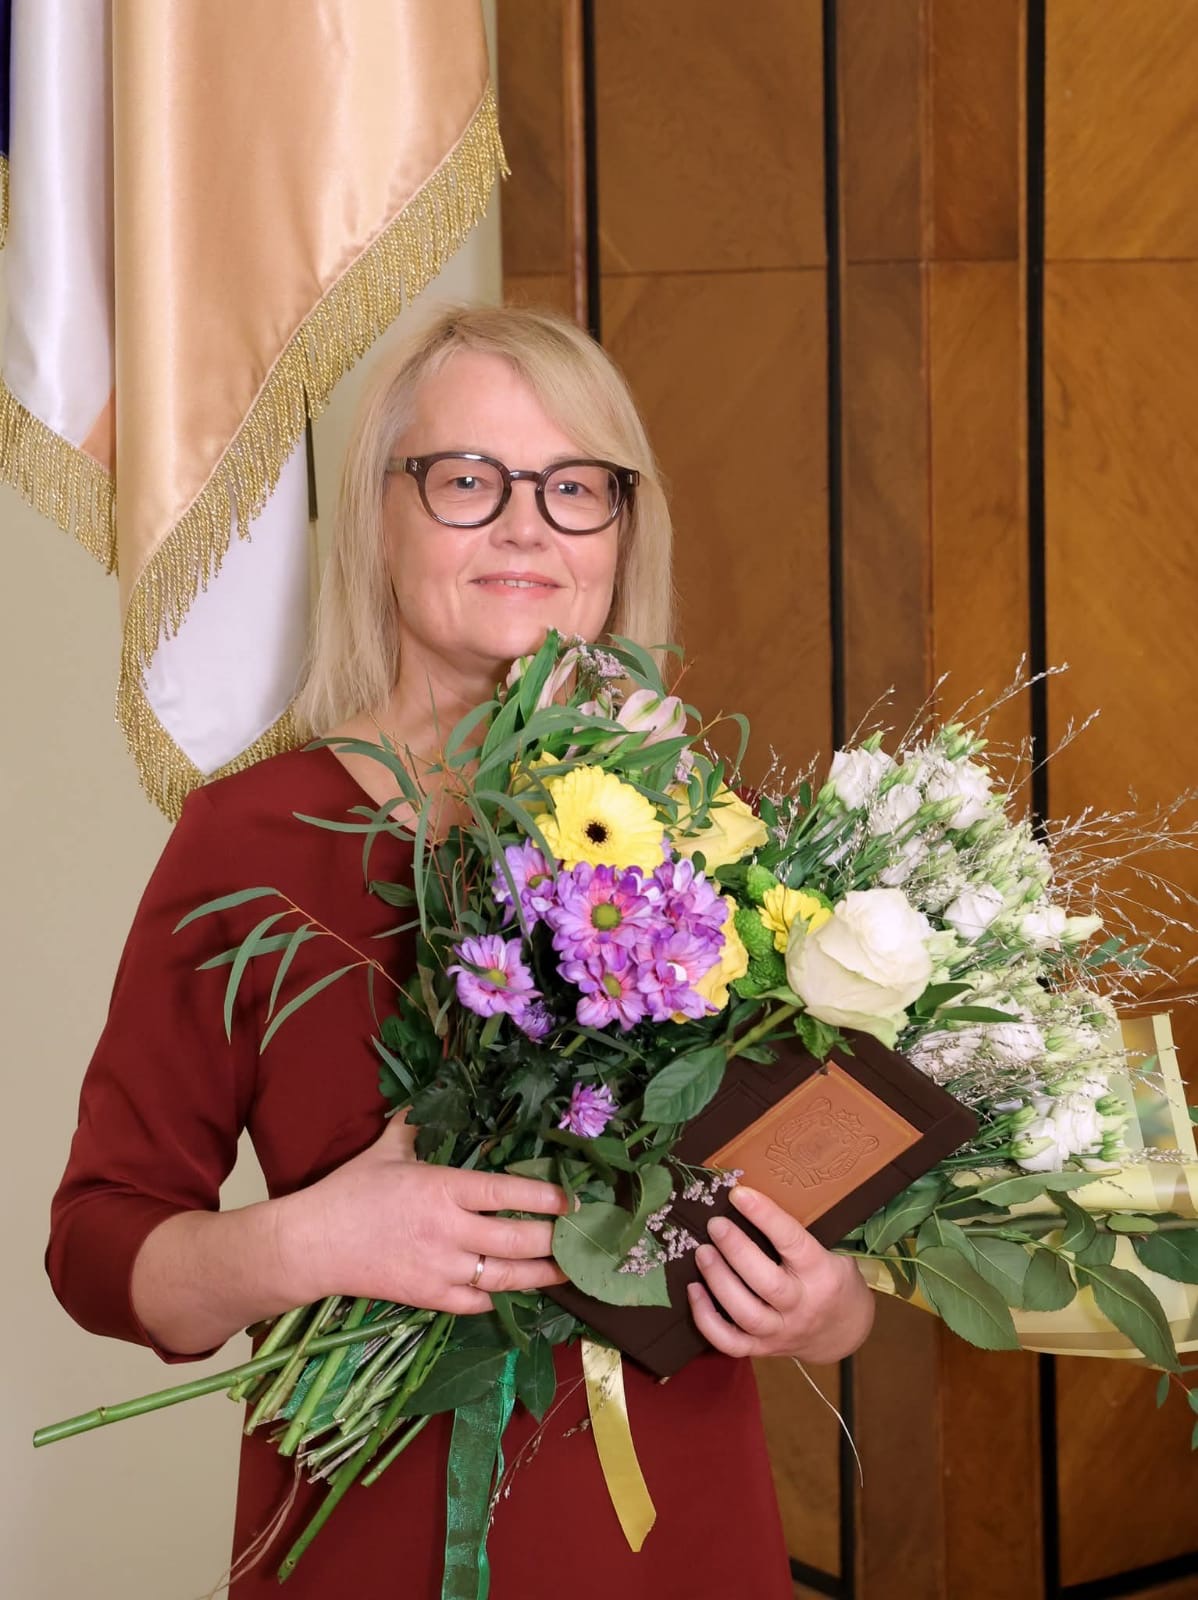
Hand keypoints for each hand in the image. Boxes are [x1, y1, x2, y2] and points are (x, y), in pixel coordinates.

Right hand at [281, 1112, 570, 1313]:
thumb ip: (418, 1126)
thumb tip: (433, 1099)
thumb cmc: (350, 1191)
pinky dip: (500, 1297)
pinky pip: (477, 1303)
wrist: (312, 1245)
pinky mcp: (428, 1298)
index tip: (573, 1200)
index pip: (507, 1192)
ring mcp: (440, 1269)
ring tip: (567, 1270)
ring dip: (541, 1276)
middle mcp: (449, 1231)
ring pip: (506, 1278)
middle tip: (580, 1237)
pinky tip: (515, 1291)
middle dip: (554, 1240)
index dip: (547, 1197)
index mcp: (442, 1188)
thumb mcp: (388, 1149)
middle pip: (517, 1240)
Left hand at [686, 1185, 874, 1361]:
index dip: (765, 1216)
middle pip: (766, 1282)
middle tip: (714, 1225)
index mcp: (822, 1273)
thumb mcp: (833, 1252)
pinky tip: (693, 1291)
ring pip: (745, 1314)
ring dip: (718, 1281)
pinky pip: (730, 1342)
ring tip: (702, 1252)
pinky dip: (706, 1319)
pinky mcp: (763, 1349)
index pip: (792, 1241)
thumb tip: (753, 1201)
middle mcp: (802, 1305)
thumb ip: (800, 1235)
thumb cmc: (833, 1280)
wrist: (844, 1332)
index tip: (738, 1194)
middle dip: (735, 1251)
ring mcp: (782, 1331)